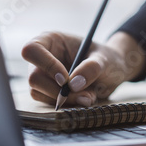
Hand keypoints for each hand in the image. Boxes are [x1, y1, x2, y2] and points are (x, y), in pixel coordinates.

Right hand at [21, 31, 144, 105]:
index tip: (66, 79)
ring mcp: (43, 76)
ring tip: (89, 96)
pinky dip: (68, 105)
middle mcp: (43, 58)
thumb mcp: (105, 59)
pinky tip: (85, 98)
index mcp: (51, 40)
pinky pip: (48, 102)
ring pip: (39, 93)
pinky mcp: (48, 91)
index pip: (32, 50)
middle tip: (84, 95)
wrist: (113, 72)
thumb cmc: (108, 58)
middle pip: (34, 77)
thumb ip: (91, 68)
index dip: (46, 65)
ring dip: (65, 100)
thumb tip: (74, 84)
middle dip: (58, 91)